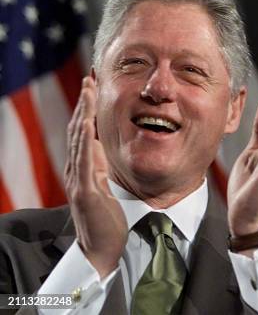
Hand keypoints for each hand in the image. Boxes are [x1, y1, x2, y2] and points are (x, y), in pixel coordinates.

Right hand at [64, 76, 126, 276]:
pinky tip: (88, 125)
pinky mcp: (86, 193)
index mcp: (86, 167)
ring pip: (78, 141)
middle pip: (78, 130)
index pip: (84, 131)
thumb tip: (104, 142)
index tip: (94, 85)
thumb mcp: (106, 183)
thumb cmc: (110, 217)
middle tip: (90, 80)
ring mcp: (79, 181)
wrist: (105, 248)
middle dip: (84, 104)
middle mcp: (78, 170)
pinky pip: (84, 164)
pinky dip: (85, 142)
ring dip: (83, 115)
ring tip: (88, 92)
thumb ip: (103, 164)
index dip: (88, 108)